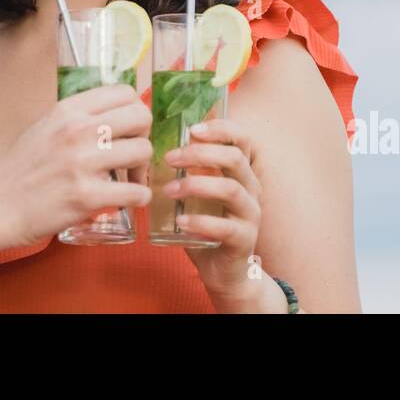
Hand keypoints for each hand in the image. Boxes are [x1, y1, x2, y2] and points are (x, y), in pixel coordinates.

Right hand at [0, 84, 152, 248]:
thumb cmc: (21, 167)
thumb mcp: (46, 125)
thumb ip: (80, 117)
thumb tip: (119, 115)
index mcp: (68, 110)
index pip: (124, 92)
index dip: (134, 110)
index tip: (128, 130)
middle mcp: (77, 130)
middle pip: (141, 117)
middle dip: (143, 136)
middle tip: (132, 156)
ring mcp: (83, 163)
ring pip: (143, 151)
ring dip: (141, 169)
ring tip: (128, 181)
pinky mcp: (87, 197)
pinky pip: (136, 192)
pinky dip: (139, 198)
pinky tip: (128, 200)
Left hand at [162, 118, 271, 310]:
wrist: (226, 271)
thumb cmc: (207, 226)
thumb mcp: (197, 194)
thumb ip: (185, 172)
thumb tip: (149, 147)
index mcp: (241, 172)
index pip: (241, 139)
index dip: (220, 128)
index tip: (192, 128)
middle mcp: (251, 188)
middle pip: (234, 158)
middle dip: (200, 153)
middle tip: (170, 158)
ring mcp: (250, 215)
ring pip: (231, 189)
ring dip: (195, 185)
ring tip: (168, 190)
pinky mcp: (244, 240)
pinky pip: (224, 227)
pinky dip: (200, 221)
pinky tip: (180, 222)